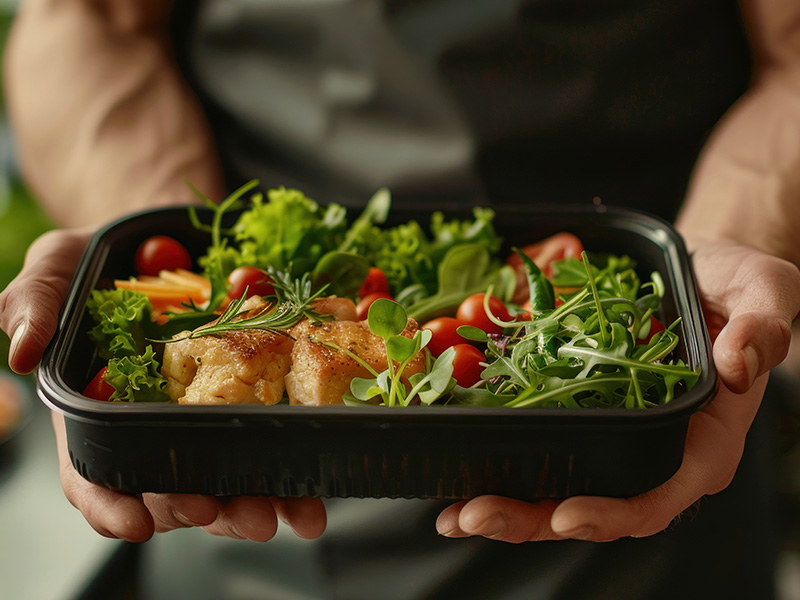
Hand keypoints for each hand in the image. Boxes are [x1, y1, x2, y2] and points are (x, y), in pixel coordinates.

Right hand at [0, 228, 326, 542]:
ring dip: (252, 503)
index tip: (138, 523)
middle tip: (231, 513)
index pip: (92, 471)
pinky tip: (310, 493)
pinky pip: (263, 445)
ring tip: (285, 513)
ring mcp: (198, 417)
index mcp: (96, 408)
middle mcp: (148, 423)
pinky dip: (287, 473)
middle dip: (199, 509)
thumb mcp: (57, 268)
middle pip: (167, 488)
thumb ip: (32, 302)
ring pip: (221, 479)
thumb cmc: (99, 262)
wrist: (159, 240)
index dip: (111, 503)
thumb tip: (22, 348)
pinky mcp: (244, 402)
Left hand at [436, 242, 799, 541]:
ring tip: (452, 512)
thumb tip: (740, 368)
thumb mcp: (766, 292)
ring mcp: (611, 437)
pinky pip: (540, 447)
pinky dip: (498, 461)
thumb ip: (762, 329)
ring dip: (504, 505)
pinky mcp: (580, 414)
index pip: (657, 496)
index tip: (563, 514)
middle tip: (474, 515)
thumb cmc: (737, 286)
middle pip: (591, 507)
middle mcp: (652, 453)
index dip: (611, 513)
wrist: (697, 272)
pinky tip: (455, 468)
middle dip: (531, 519)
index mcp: (701, 443)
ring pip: (557, 488)